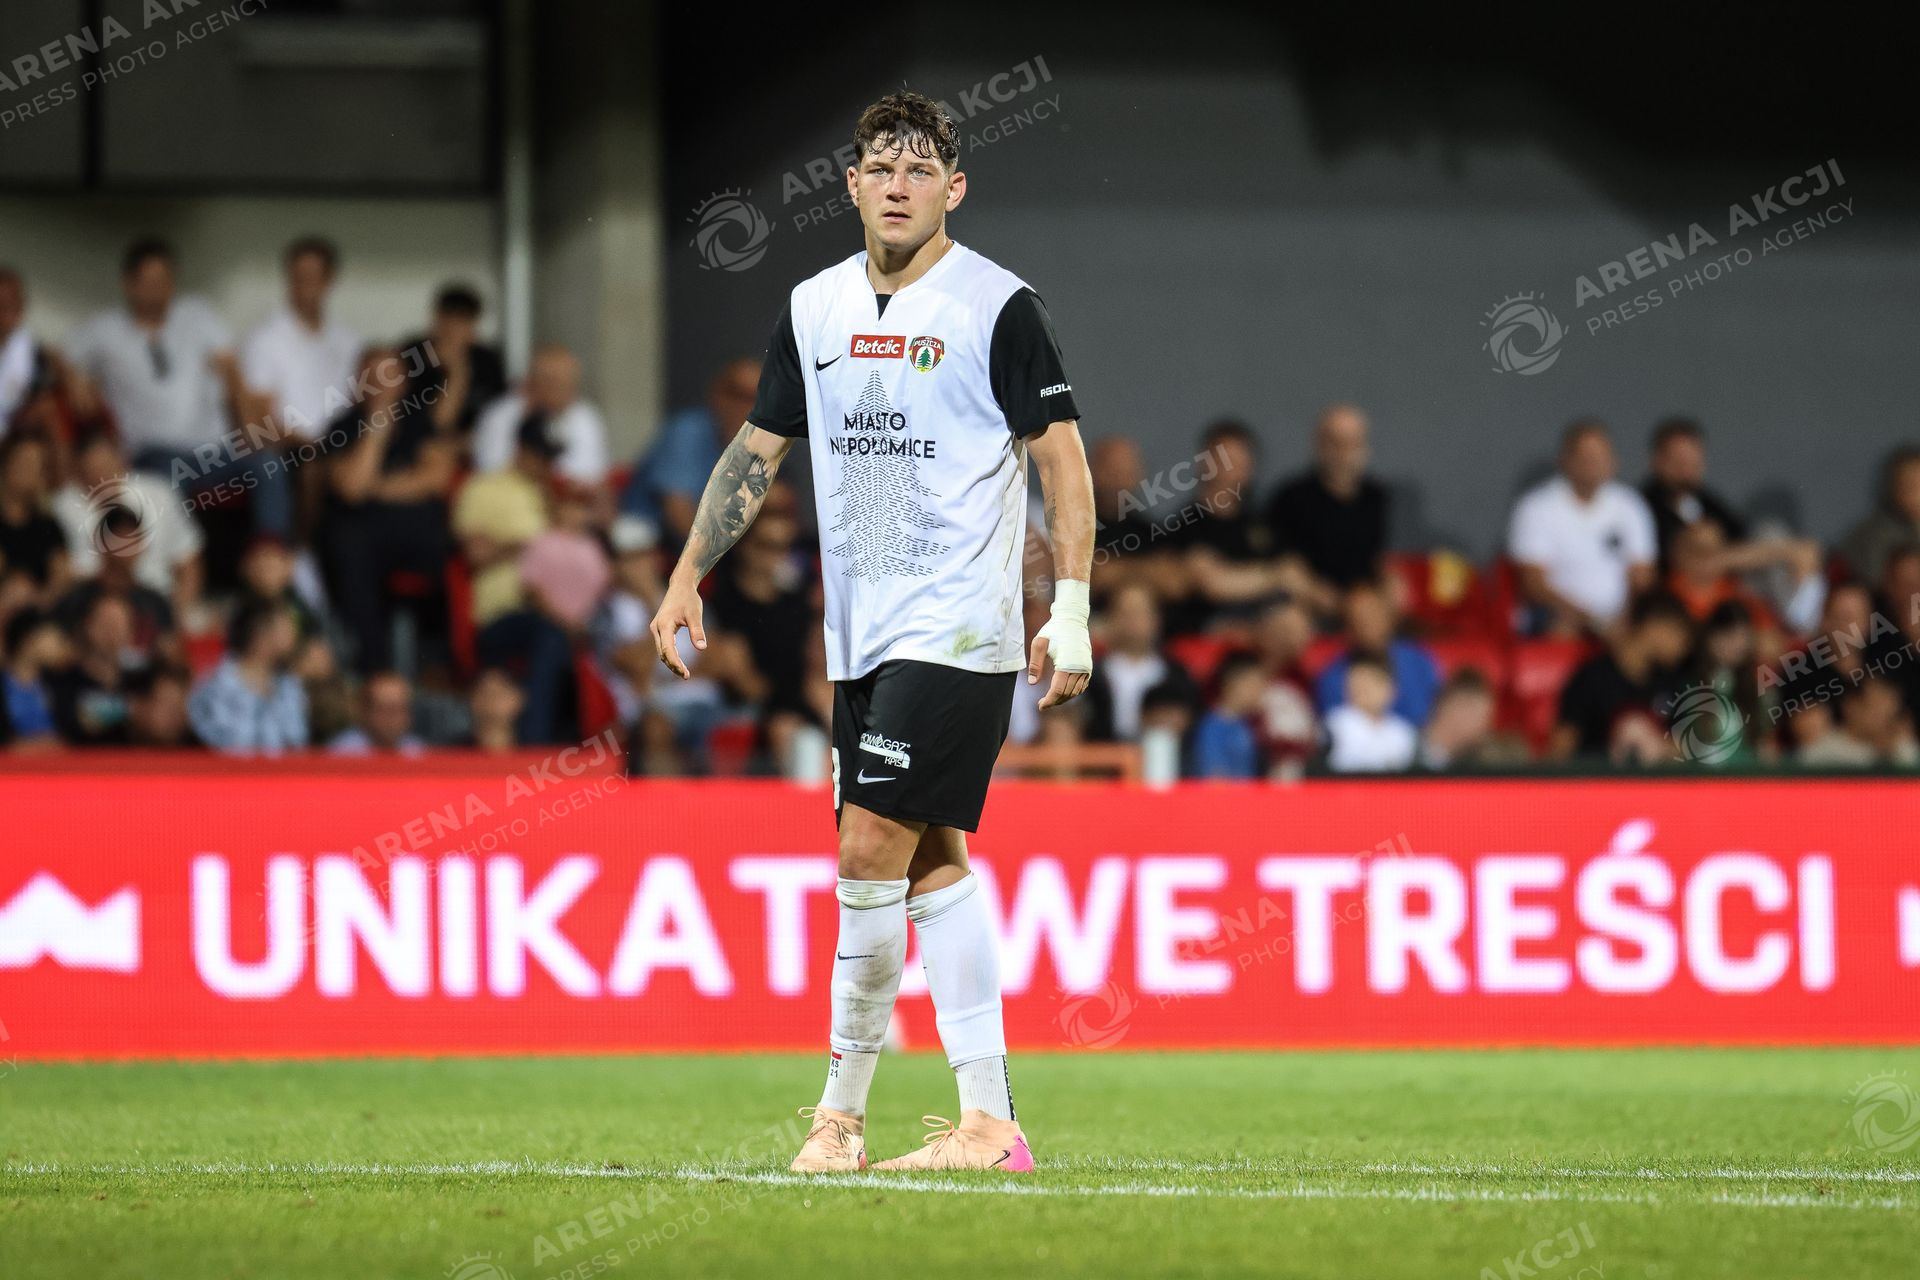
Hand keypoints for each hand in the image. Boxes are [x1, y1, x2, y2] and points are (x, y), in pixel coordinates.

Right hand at [649, 581, 705, 678]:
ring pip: (662, 651)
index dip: (676, 663)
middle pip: (663, 653)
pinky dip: (670, 656)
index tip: (685, 674)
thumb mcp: (695, 614)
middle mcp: (656, 628)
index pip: (668, 650)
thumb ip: (697, 631)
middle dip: (673, 666)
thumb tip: (702, 648)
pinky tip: (679, 663)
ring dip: (671, 662)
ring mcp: (656, 629)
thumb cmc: (688, 599)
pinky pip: (663, 646)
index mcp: (664, 624)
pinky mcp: (659, 629)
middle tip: (686, 676)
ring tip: (684, 673)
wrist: (680, 586)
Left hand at [1029, 578, 1091, 709]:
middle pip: (1066, 693)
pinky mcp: (1088, 667)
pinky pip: (1082, 686)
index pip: (1058, 690)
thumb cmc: (1053, 630)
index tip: (1040, 706)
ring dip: (1063, 698)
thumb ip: (1035, 664)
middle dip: (1054, 701)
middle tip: (1042, 704)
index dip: (1049, 701)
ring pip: (1075, 692)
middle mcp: (1079, 668)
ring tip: (1050, 699)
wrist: (1072, 619)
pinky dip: (1072, 692)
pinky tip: (1062, 692)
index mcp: (1067, 663)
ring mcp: (1086, 668)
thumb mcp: (1039, 644)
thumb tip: (1031, 683)